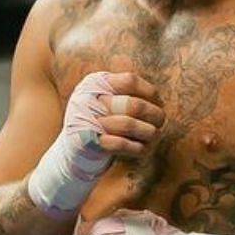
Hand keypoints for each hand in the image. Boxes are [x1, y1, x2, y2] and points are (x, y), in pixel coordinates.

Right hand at [26, 72, 164, 214]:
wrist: (74, 153)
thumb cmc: (99, 125)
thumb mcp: (109, 103)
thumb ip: (127, 93)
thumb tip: (157, 99)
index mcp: (94, 84)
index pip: (129, 81)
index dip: (149, 92)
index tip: (157, 103)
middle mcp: (86, 98)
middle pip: (134, 104)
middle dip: (153, 115)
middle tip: (159, 123)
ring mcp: (83, 120)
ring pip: (129, 124)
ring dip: (147, 133)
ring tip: (152, 135)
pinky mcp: (85, 142)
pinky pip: (120, 144)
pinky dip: (134, 148)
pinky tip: (139, 149)